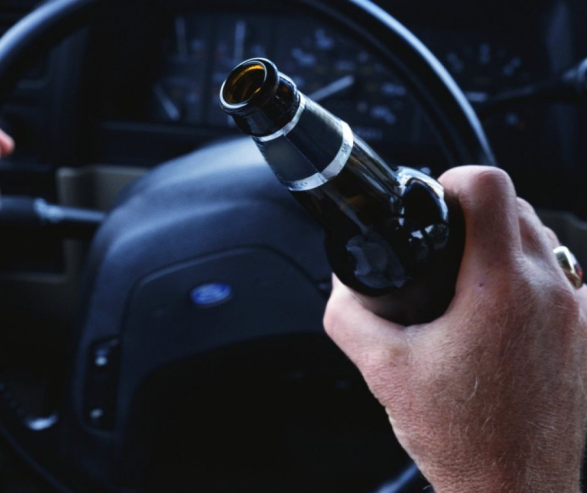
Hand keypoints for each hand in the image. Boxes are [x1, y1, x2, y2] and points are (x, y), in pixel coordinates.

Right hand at [324, 166, 586, 491]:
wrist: (514, 489)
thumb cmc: (461, 439)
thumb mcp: (382, 370)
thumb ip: (348, 316)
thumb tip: (340, 287)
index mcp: (497, 289)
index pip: (490, 185)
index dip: (454, 178)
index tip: (435, 199)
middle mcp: (547, 291)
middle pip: (515, 205)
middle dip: (473, 212)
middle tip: (442, 242)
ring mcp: (576, 311)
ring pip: (541, 236)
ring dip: (502, 239)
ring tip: (468, 274)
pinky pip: (562, 273)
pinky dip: (529, 271)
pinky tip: (501, 304)